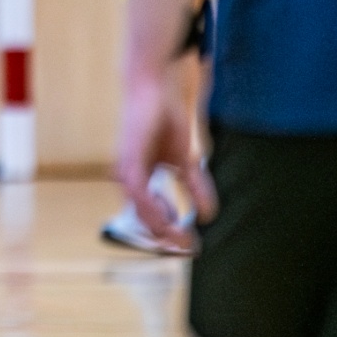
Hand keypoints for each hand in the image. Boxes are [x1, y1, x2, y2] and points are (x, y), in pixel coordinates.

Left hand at [113, 63, 216, 252]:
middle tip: (187, 249)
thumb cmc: (165, 119)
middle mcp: (129, 180)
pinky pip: (139, 192)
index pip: (149, 216)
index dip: (167, 233)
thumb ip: (195, 186)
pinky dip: (154, 208)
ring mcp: (126, 171)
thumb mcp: (186, 159)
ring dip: (161, 229)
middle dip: (164, 238)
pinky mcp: (130, 160)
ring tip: (181, 241)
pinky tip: (170, 220)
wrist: (153, 87)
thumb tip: (210, 215)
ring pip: (139, 211)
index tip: (187, 245)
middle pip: (142, 220)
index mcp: (140, 180)